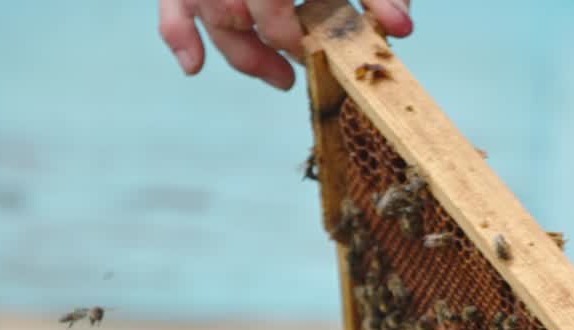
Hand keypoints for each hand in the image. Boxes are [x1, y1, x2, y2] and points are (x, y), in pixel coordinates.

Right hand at [159, 0, 413, 89]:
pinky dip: (179, 33)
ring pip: (203, 10)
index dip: (285, 31)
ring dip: (239, 53)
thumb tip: (401, 30)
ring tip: (279, 78)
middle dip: (263, 49)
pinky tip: (193, 65)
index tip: (311, 52)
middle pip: (226, 8)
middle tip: (298, 72)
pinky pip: (173, 3)